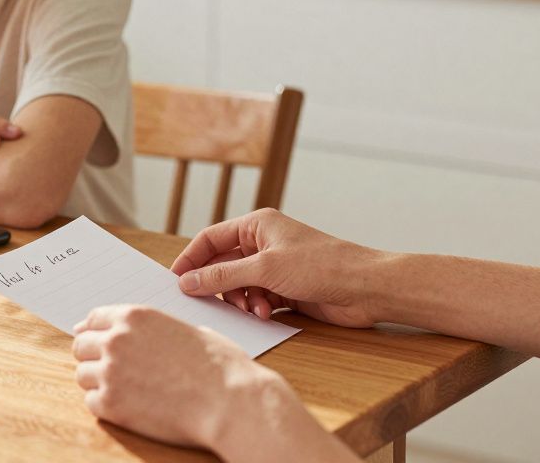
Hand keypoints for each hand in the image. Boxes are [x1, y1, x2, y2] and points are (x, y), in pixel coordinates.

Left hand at [71, 305, 295, 453]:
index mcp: (135, 316)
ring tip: (125, 390)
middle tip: (109, 369)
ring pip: (83, 374)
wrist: (228, 401)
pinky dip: (105, 405)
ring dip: (98, 382)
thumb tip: (139, 335)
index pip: (94, 318)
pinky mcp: (111, 404)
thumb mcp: (186, 330)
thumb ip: (152, 330)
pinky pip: (91, 402)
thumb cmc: (219, 366)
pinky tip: (128, 406)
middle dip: (93, 356)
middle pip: (81, 345)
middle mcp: (116, 340)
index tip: (93, 340)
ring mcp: (110, 372)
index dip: (93, 331)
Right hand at [172, 209, 388, 327]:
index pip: (210, 239)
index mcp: (257, 225)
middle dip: (218, 286)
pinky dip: (257, 309)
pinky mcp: (285, 290)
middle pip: (223, 265)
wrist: (365, 288)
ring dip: (241, 301)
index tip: (174, 281)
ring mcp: (274, 268)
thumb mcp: (265, 270)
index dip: (191, 259)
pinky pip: (257, 300)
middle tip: (208, 304)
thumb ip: (222, 277)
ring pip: (239, 287)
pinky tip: (268, 315)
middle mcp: (263, 243)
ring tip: (255, 310)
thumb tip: (187, 281)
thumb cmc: (322, 265)